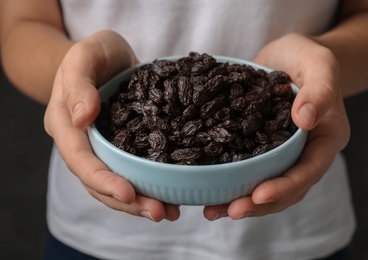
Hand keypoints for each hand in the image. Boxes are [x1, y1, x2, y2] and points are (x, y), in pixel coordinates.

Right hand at [44, 30, 179, 221]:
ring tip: (169, 212)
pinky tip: (171, 196)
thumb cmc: (94, 52)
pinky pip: (133, 172)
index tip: (129, 192)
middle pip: (99, 183)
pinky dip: (149, 186)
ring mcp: (104, 148)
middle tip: (159, 212)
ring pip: (117, 183)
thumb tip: (82, 118)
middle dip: (128, 201)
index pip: (82, 161)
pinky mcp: (125, 147)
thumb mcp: (84, 56)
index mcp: (66, 126)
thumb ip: (79, 84)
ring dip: (141, 202)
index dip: (103, 180)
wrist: (108, 56)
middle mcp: (83, 144)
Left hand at [204, 33, 349, 219]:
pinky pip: (248, 168)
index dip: (285, 187)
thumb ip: (319, 90)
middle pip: (285, 187)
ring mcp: (280, 151)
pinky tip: (210, 189)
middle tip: (228, 211)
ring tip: (213, 210)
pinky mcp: (259, 145)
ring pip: (265, 184)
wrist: (290, 56)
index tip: (257, 196)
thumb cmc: (309, 57)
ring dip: (241, 200)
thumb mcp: (319, 64)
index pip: (308, 170)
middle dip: (258, 203)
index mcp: (324, 139)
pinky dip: (231, 181)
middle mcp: (303, 152)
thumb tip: (303, 119)